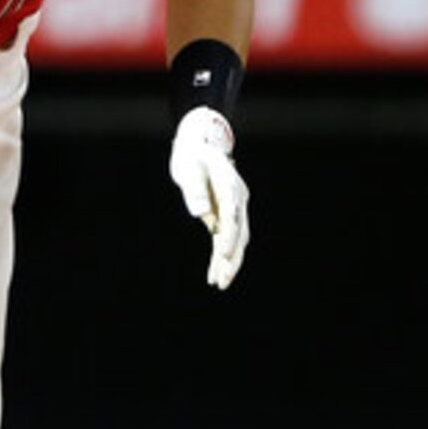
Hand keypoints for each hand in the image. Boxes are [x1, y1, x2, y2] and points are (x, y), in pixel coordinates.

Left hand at [167, 108, 248, 288]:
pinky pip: (226, 237)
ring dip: (229, 261)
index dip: (229, 236)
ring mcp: (235, 206)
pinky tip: (214, 273)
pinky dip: (221, 255)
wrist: (199, 145)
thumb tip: (201, 215)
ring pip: (236, 239)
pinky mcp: (227, 213)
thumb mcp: (187, 167)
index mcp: (229, 185)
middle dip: (231, 258)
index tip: (222, 254)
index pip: (232, 214)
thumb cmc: (191, 155)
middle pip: (239, 232)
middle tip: (223, 281)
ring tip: (219, 284)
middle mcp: (237, 197)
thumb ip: (194, 189)